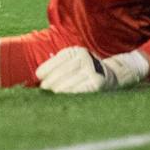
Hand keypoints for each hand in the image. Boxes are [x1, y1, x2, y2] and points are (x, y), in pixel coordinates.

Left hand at [35, 47, 149, 93]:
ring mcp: (91, 70)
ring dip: (57, 90)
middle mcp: (84, 58)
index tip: (39, 77)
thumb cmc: (85, 71)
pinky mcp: (97, 83)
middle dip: (50, 83)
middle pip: (60, 73)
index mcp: (76, 52)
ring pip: (68, 83)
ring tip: (51, 95)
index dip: (45, 70)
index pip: (56, 61)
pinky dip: (69, 94)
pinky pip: (78, 90)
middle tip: (44, 89)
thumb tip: (38, 76)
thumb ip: (57, 66)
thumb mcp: (73, 62)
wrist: (112, 76)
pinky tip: (64, 97)